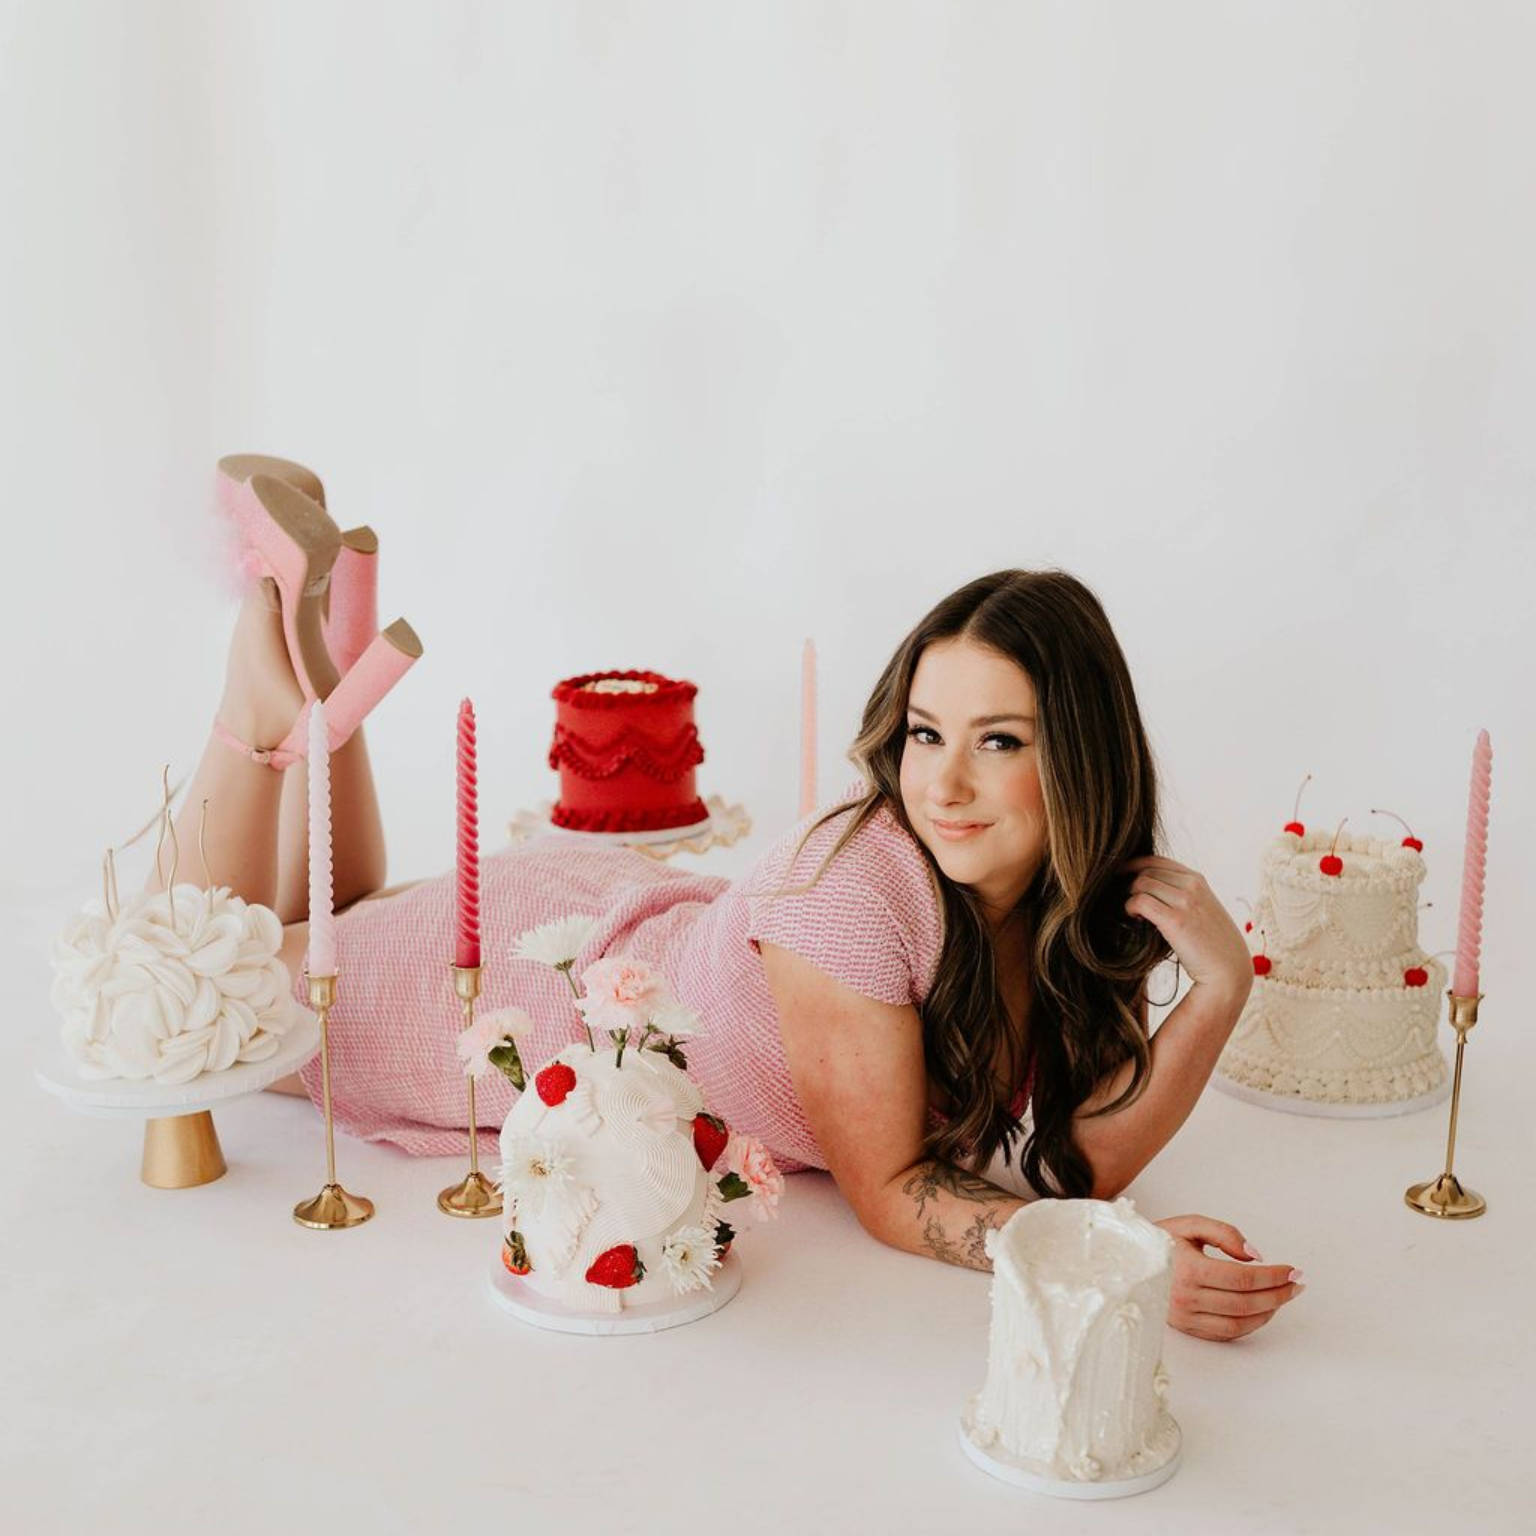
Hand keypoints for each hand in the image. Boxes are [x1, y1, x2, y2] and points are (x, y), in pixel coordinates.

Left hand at [1124, 855, 1251, 1009]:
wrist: (1229, 969)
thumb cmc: (1212, 943)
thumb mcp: (1201, 908)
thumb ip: (1180, 894)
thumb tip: (1146, 888)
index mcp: (1197, 879)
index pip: (1155, 860)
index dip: (1132, 866)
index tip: (1120, 876)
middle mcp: (1192, 885)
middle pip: (1145, 871)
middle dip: (1129, 884)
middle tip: (1126, 902)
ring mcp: (1185, 900)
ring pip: (1140, 883)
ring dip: (1130, 897)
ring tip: (1133, 913)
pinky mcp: (1175, 919)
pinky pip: (1140, 901)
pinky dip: (1130, 908)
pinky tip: (1135, 919)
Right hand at [1155, 1214, 1304, 1341]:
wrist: (1125, 1260)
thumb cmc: (1159, 1239)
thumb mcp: (1189, 1224)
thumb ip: (1224, 1233)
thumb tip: (1255, 1255)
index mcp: (1187, 1270)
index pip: (1243, 1278)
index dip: (1274, 1275)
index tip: (1293, 1270)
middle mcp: (1185, 1298)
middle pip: (1246, 1303)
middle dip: (1278, 1293)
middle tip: (1297, 1283)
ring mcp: (1185, 1317)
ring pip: (1240, 1322)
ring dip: (1269, 1311)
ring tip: (1283, 1295)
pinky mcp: (1187, 1328)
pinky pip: (1227, 1332)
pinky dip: (1250, 1323)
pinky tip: (1262, 1309)